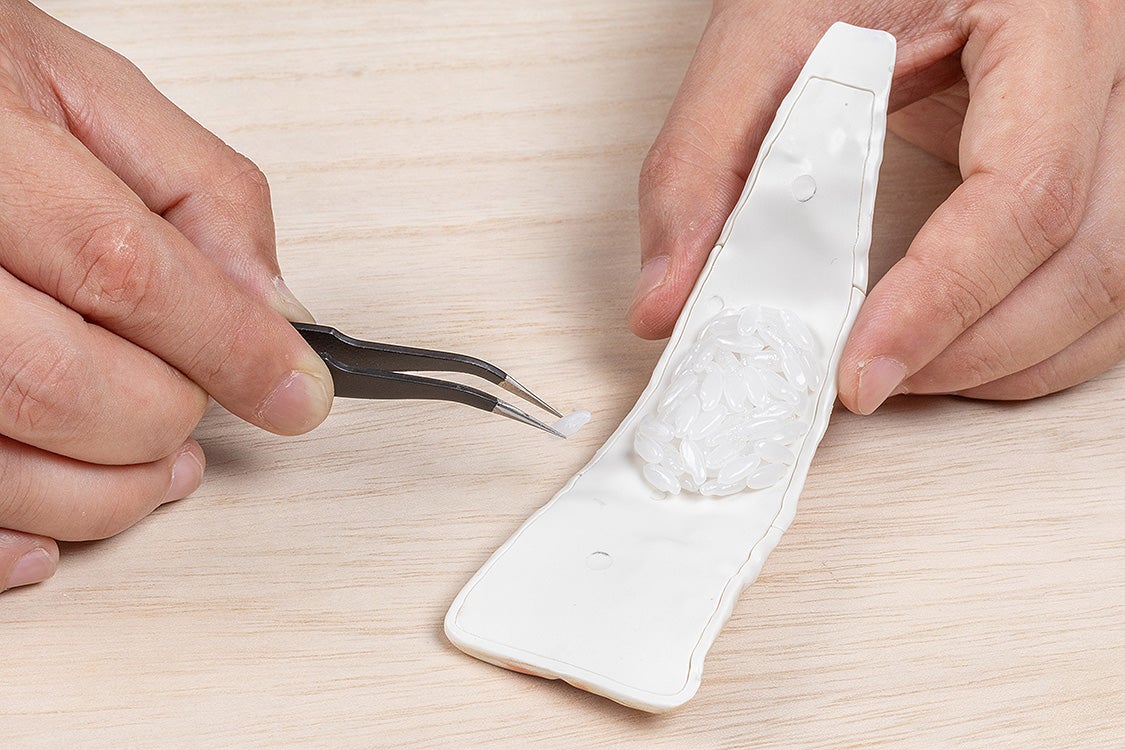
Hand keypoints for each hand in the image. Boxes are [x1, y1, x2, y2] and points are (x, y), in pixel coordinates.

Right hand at [0, 1, 333, 591]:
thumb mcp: (86, 91)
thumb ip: (198, 191)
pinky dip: (11, 541)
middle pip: (64, 384)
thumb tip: (273, 308)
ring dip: (108, 492)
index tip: (298, 391)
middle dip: (165, 416)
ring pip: (3, 464)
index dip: (231, 347)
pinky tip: (57, 528)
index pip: (127, 272)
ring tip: (158, 464)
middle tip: (203, 405)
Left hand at [628, 0, 1124, 414]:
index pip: (1025, 188)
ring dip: (1009, 360)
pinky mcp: (1098, 157)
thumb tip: (668, 296)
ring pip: (1114, 284)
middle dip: (973, 351)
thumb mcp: (763, 31)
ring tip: (901, 373)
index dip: (943, 298)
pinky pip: (1104, 275)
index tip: (861, 370)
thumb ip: (702, 159)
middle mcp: (1107, 70)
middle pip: (1092, 257)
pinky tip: (953, 347)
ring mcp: (1115, 118)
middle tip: (866, 382)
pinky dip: (1030, 336)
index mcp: (1044, 18)